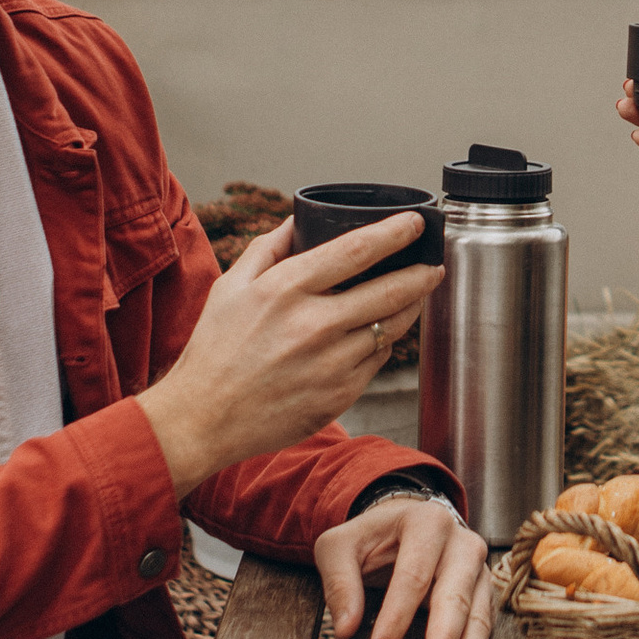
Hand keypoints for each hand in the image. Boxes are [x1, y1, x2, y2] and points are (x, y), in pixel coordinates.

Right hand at [137, 213, 443, 499]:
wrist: (204, 418)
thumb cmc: (214, 351)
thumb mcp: (231, 286)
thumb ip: (269, 247)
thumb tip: (298, 220)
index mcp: (287, 289)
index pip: (358, 250)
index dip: (396, 233)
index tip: (415, 223)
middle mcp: (315, 325)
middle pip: (391, 290)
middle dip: (422, 272)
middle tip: (434, 263)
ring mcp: (332, 364)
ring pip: (392, 328)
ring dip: (411, 307)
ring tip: (416, 294)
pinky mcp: (340, 396)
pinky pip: (377, 361)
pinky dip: (383, 343)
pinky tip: (377, 334)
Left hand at [314, 495, 494, 638]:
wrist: (402, 525)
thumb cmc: (370, 538)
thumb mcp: (340, 546)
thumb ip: (339, 582)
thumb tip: (346, 627)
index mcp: (426, 523)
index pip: (413, 575)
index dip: (397, 616)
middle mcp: (461, 542)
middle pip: (455, 595)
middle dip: (445, 637)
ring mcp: (478, 568)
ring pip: (479, 613)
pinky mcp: (484, 592)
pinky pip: (485, 625)